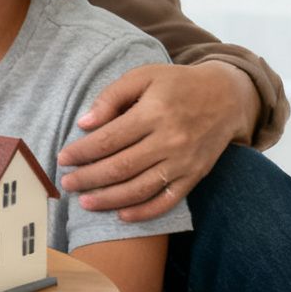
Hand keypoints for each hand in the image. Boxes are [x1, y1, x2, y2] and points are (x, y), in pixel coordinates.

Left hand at [57, 61, 258, 222]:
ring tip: (85, 202)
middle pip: (121, 167)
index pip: (108, 139)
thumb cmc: (177, 84)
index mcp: (153, 113)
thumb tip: (85, 124)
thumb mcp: (143, 76)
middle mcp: (169, 140)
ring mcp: (184, 161)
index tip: (63, 158)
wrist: (227, 96)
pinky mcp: (195, 175)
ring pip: (140, 188)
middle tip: (66, 184)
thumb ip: (111, 97)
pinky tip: (122, 215)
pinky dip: (144, 212)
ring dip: (109, 199)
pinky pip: (168, 200)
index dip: (82, 152)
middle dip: (89, 178)